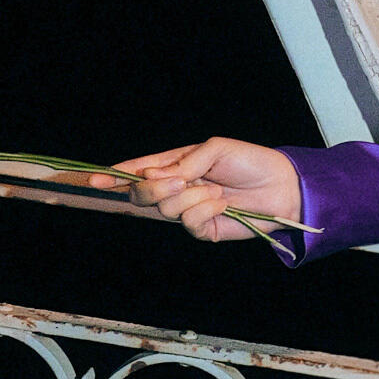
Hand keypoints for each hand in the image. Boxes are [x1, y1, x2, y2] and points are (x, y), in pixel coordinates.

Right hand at [106, 136, 303, 244]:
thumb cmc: (250, 161)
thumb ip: (183, 162)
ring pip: (165, 209)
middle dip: (156, 187)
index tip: (96, 178)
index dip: (116, 175)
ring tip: (215, 188)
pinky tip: (222, 203)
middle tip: (182, 178)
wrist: (282, 185)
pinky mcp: (203, 229)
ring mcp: (189, 211)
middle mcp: (178, 189)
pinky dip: (205, 209)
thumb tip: (155, 174)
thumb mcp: (215, 149)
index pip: (139, 171)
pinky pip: (189, 222)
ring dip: (190, 196)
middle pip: (142, 194)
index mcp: (176, 165)